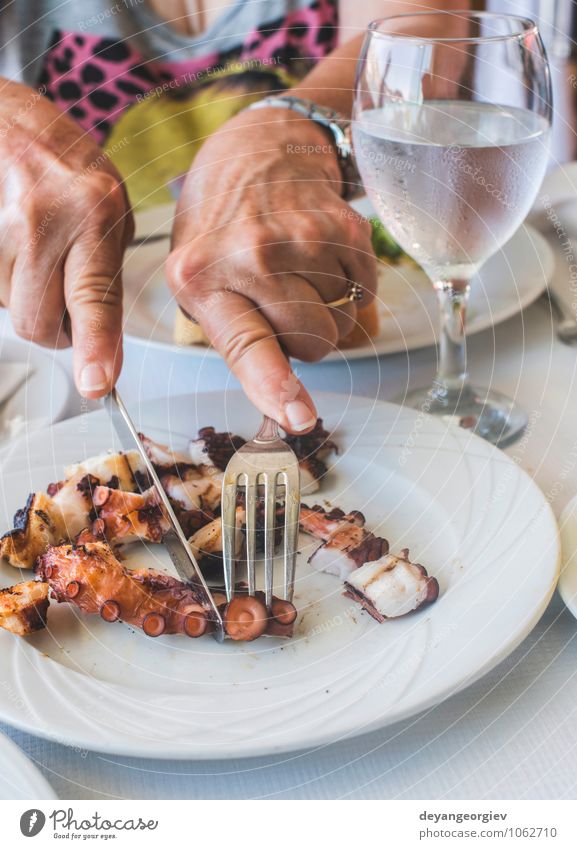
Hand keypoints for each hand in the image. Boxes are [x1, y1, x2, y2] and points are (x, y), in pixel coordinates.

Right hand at [0, 81, 132, 396]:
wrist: (7, 121)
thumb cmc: (64, 163)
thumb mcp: (111, 208)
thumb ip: (106, 271)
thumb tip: (100, 340)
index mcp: (91, 212)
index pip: (93, 297)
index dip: (94, 347)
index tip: (96, 383)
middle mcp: (42, 219)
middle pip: (38, 320)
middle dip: (52, 327)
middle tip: (61, 297)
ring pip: (10, 308)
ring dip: (25, 295)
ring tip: (34, 249)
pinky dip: (4, 279)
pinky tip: (13, 246)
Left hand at [167, 106, 376, 432]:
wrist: (259, 150)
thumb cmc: (222, 226)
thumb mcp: (197, 277)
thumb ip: (231, 334)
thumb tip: (289, 401)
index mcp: (199, 278)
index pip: (246, 344)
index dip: (274, 385)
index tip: (298, 417)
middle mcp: (249, 256)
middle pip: (312, 344)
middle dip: (306, 338)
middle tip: (283, 301)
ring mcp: (299, 238)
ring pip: (341, 323)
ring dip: (326, 308)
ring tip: (297, 270)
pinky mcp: (341, 225)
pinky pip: (365, 289)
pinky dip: (352, 283)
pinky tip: (322, 256)